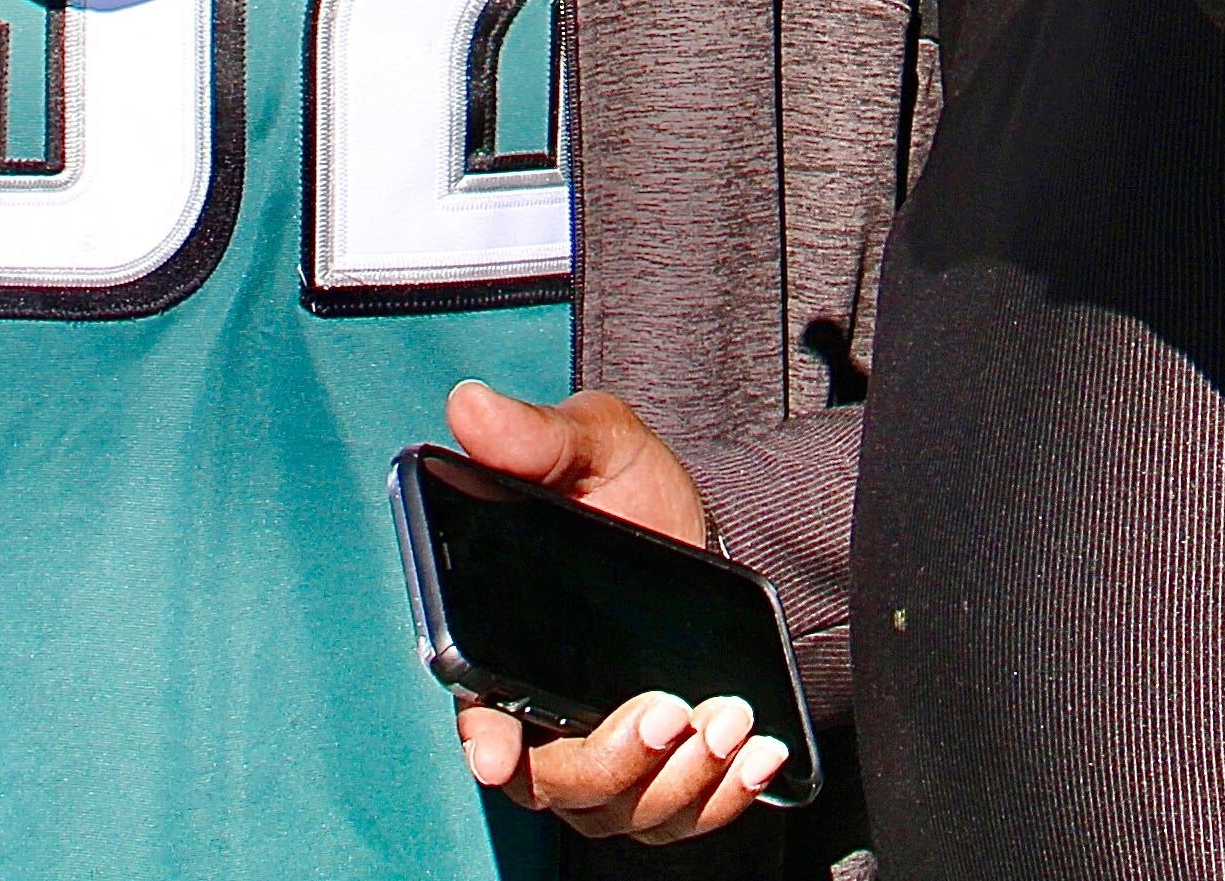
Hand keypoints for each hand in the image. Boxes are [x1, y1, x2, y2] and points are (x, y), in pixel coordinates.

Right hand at [442, 383, 784, 841]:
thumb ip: (537, 438)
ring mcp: (608, 761)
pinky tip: (754, 757)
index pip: (477, 712)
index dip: (485, 740)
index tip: (500, 753)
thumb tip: (470, 406)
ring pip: (623, 812)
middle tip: (671, 710)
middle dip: (614, 761)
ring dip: (678, 781)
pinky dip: (721, 799)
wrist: (706, 536)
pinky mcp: (665, 779)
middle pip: (558, 784)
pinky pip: (682, 819)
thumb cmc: (631, 494)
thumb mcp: (594, 448)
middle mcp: (547, 721)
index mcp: (506, 647)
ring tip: (727, 721)